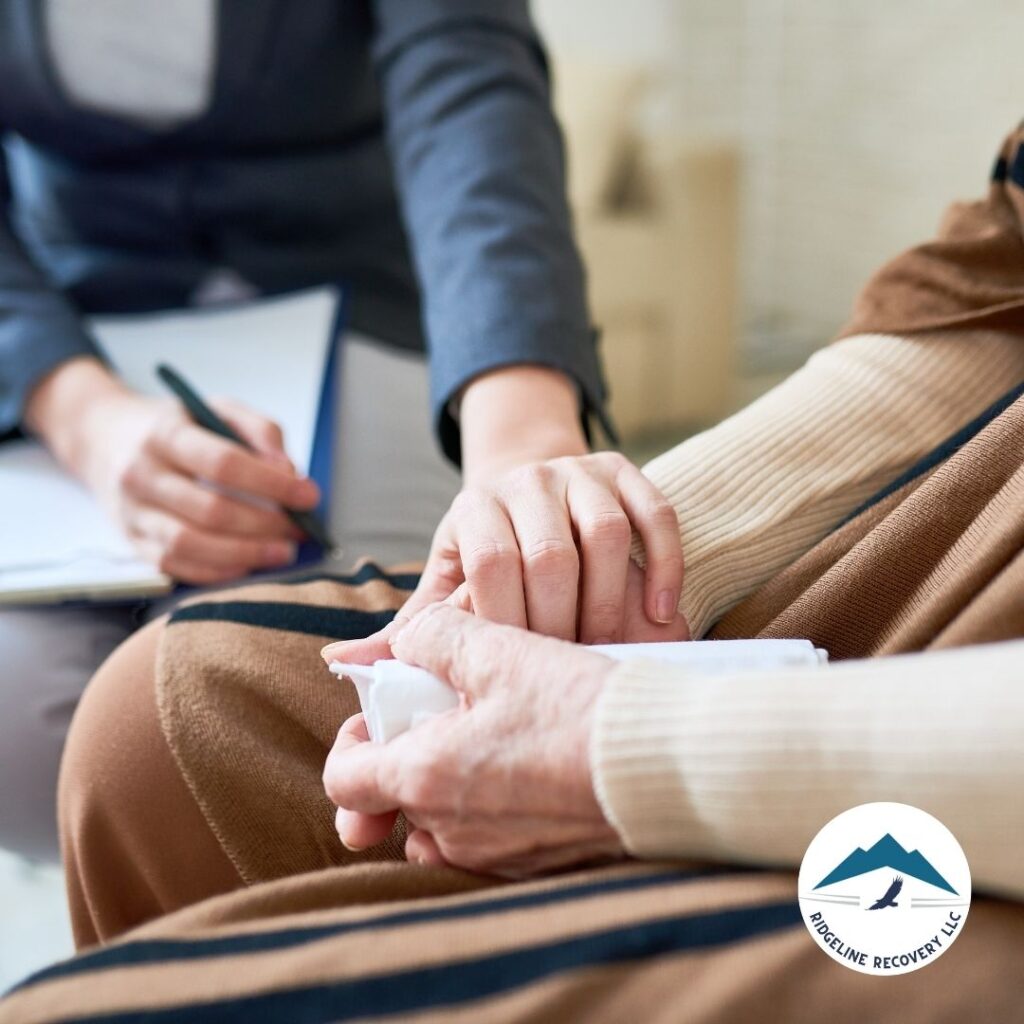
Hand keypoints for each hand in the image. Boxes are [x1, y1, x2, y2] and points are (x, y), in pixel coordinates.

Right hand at [27, 358, 319, 583]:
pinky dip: (218, 572)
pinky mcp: (131, 542)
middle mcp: (142, 474)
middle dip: (265, 525)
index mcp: (165, 434)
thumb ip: (260, 431)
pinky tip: (248, 564)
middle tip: (299, 530)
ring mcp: (132, 512)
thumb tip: (289, 470)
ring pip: (190, 545)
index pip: (223, 463)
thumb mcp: (216, 409)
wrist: (104, 438)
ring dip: (245, 554)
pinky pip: (175, 567)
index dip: (272, 484)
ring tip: (282, 552)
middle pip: (210, 510)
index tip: (309, 496)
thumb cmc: (175, 426)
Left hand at [322, 451, 688, 666]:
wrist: (532, 488)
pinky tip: (660, 614)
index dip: (506, 624)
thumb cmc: (488, 556)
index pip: (491, 565)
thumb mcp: (446, 583)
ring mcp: (580, 472)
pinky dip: (663, 564)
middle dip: (561, 623)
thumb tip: (342, 664)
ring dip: (611, 601)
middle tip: (566, 675)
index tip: (516, 676)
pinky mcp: (625, 471)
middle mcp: (526, 481)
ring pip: (606, 534)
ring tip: (608, 653)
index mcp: (473, 508)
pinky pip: (655, 513)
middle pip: (551, 554)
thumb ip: (409, 627)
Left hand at [323, 603, 625, 877]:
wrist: (668, 766)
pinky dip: (496, 802)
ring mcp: (498, 856)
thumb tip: (407, 639)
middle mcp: (453, 832)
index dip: (353, 739)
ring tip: (497, 731)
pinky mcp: (540, 864)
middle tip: (452, 710)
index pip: (345, 780)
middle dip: (414, 752)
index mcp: (427, 779)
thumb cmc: (578, 709)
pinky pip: (493, 838)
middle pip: (399, 797)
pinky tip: (533, 762)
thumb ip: (435, 637)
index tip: (387, 712)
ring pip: (446, 820)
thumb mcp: (500, 651)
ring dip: (455, 779)